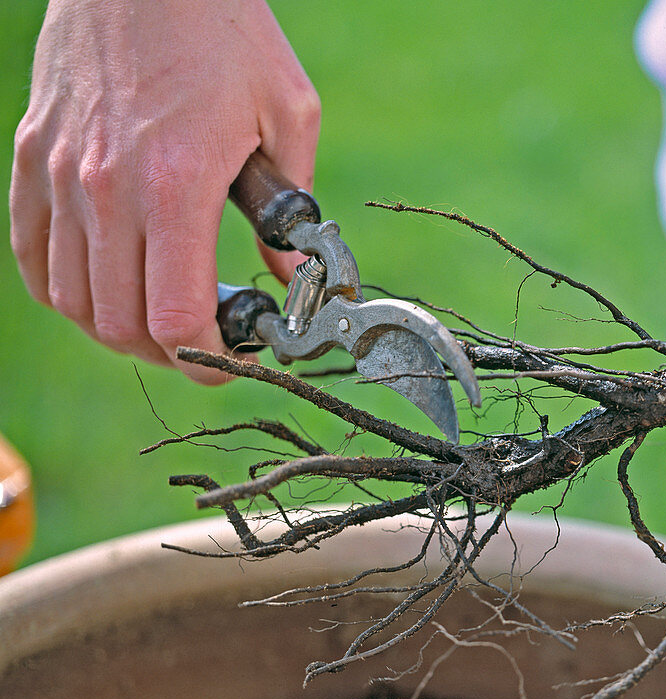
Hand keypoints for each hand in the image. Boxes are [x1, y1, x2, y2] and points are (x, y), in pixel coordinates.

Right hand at [9, 0, 319, 382]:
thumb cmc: (224, 30)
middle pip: (119, 323)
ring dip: (118, 328)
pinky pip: (32, 253)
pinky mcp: (31, 156)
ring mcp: (59, 174)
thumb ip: (293, 206)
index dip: (206, 359)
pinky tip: (104, 288)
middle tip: (204, 343)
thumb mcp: (288, 113)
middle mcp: (106, 189)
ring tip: (159, 319)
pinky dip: (65, 289)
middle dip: (169, 353)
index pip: (177, 316)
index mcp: (177, 184)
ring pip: (71, 298)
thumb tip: (295, 273)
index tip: (232, 360)